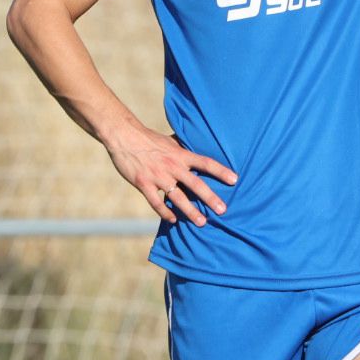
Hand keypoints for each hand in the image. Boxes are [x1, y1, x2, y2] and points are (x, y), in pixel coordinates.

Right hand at [104, 125, 236, 225]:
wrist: (124, 137)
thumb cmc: (150, 139)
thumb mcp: (171, 142)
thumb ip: (184, 149)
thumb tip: (198, 147)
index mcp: (181, 155)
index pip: (206, 163)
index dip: (221, 171)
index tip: (235, 180)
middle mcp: (173, 166)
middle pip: (196, 184)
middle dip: (210, 198)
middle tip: (223, 210)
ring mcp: (158, 176)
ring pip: (178, 198)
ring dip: (190, 211)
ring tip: (202, 222)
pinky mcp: (143, 184)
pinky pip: (156, 202)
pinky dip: (164, 212)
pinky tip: (173, 220)